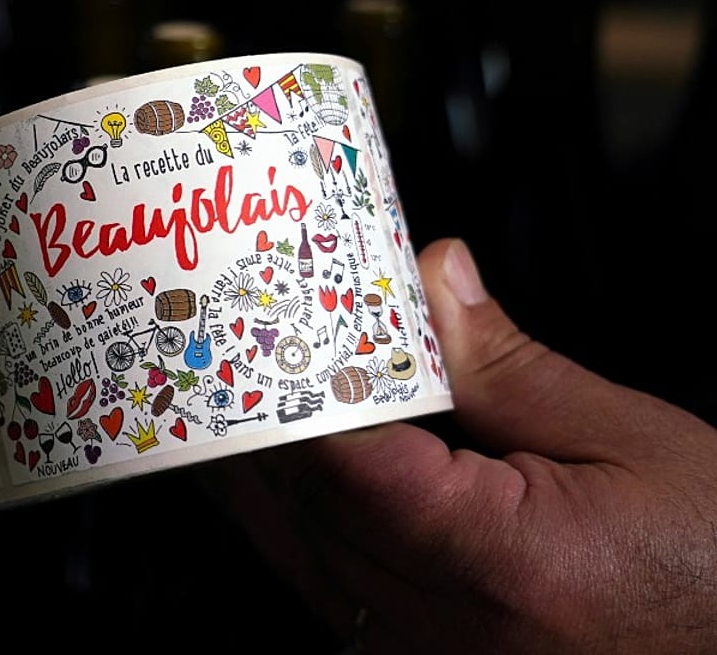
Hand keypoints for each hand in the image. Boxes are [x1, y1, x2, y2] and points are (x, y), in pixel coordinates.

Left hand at [206, 239, 716, 653]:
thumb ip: (507, 366)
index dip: (285, 388)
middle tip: (231, 339)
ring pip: (295, 552)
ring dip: (263, 471)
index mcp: (496, 561)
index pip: (337, 461)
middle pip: (300, 506)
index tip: (262, 322)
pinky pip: (325, 589)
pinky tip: (290, 471)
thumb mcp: (629, 440)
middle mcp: (443, 630)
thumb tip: (429, 280)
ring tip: (241, 390)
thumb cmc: (712, 565)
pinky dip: (300, 523)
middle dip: (258, 420)